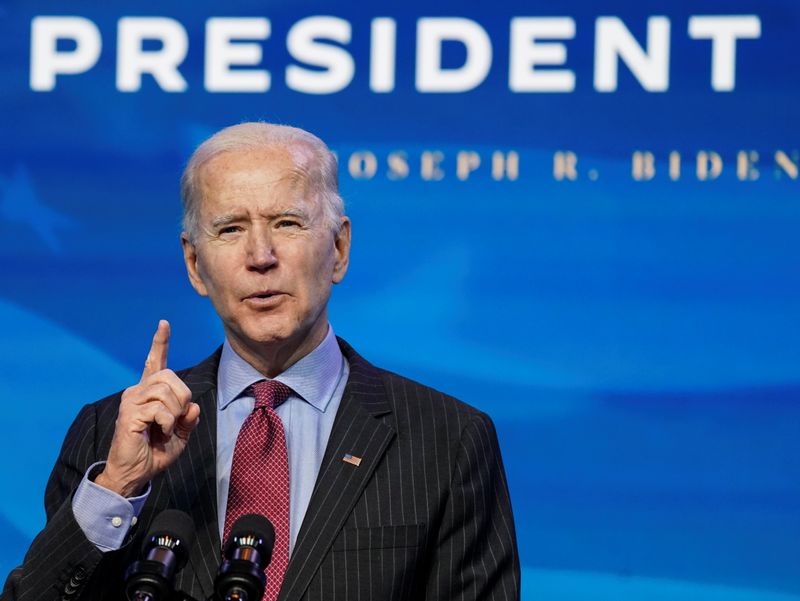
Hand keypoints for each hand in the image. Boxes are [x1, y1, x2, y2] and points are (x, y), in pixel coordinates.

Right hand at [95, 320, 200, 496]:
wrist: (135, 473)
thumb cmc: (156, 452)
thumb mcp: (181, 433)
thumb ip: (188, 418)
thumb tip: (192, 406)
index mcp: (150, 392)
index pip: (155, 361)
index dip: (160, 342)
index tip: (164, 323)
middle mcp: (138, 390)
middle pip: (170, 376)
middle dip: (182, 397)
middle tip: (176, 419)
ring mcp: (132, 399)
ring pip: (166, 391)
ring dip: (174, 413)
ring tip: (165, 428)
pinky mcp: (129, 412)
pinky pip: (160, 409)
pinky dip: (168, 423)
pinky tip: (160, 432)